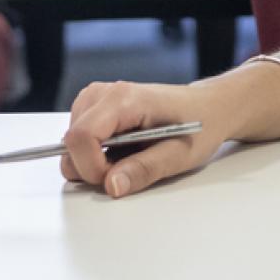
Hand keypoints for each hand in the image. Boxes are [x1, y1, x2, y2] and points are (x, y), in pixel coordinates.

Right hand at [60, 78, 230, 198]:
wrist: (209, 108)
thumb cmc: (198, 126)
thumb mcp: (179, 155)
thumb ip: (143, 170)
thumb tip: (111, 186)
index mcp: (125, 99)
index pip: (81, 137)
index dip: (91, 167)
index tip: (113, 179)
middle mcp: (105, 93)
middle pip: (71, 141)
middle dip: (92, 167)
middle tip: (127, 168)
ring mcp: (98, 97)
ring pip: (71, 142)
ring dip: (93, 160)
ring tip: (129, 157)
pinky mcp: (96, 106)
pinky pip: (79, 139)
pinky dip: (94, 153)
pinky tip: (122, 149)